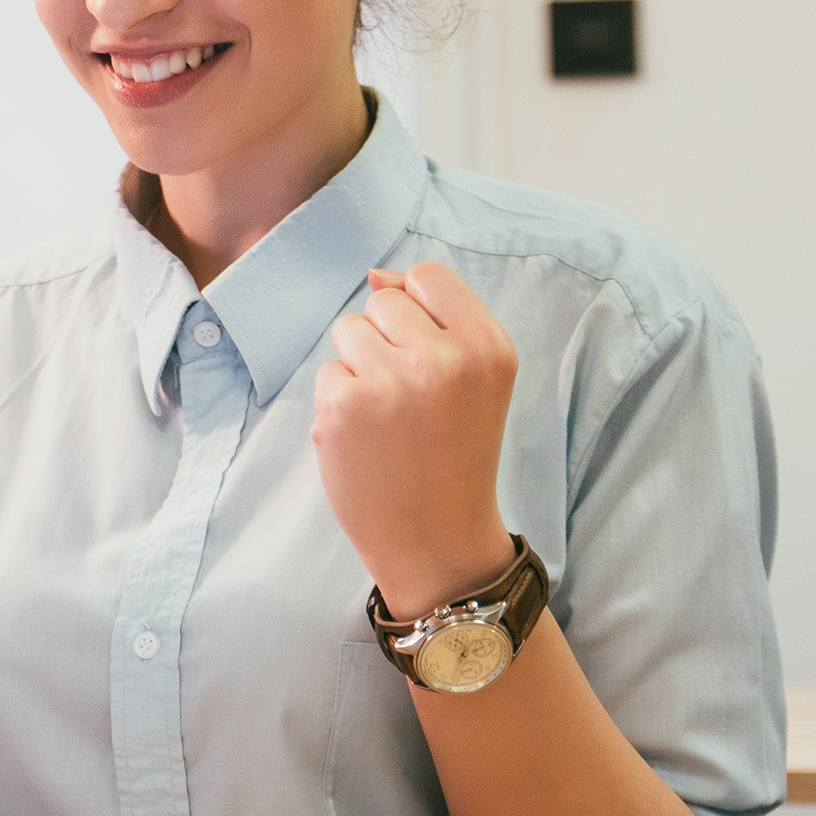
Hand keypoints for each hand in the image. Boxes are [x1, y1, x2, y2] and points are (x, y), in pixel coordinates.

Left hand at [310, 261, 518, 615]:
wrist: (438, 540)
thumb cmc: (453, 452)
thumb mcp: (471, 378)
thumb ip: (434, 318)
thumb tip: (376, 275)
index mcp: (488, 346)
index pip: (427, 275)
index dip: (417, 310)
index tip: (427, 354)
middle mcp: (444, 359)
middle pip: (382, 302)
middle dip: (385, 341)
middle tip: (409, 400)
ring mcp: (391, 382)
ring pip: (349, 332)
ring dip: (358, 368)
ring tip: (388, 418)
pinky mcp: (344, 406)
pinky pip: (327, 373)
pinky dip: (338, 404)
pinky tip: (365, 441)